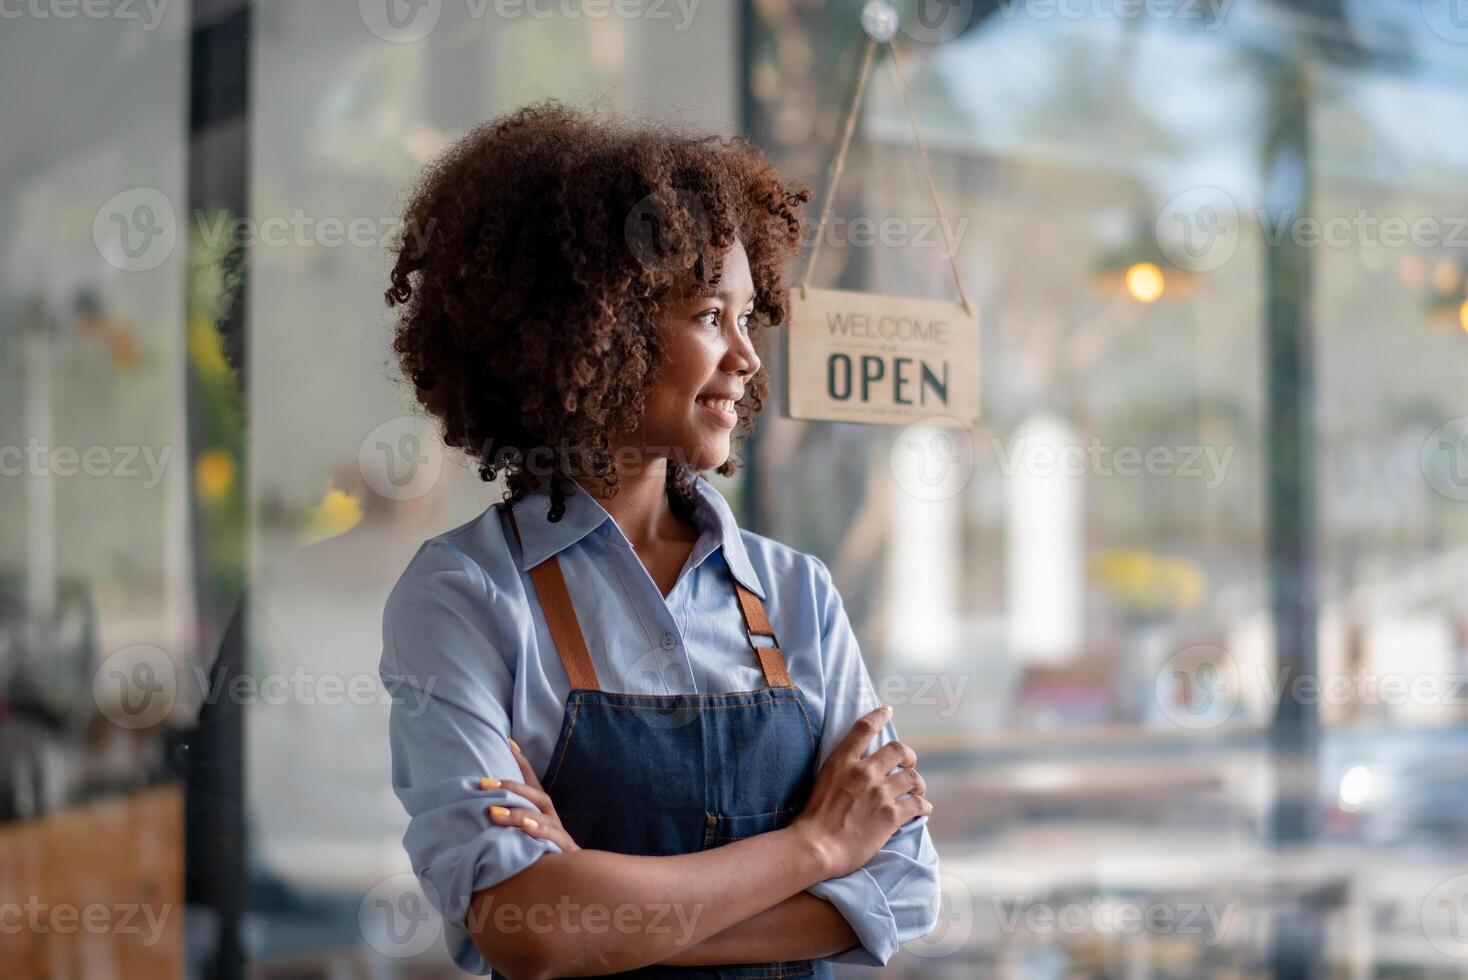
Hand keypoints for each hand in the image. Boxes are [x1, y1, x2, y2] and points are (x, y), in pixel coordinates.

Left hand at [483, 737, 580, 852]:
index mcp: (542, 813)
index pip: (532, 784)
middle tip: (483, 784)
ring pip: (541, 817)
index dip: (522, 763)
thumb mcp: (523, 838)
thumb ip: (507, 823)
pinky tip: (525, 829)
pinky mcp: (565, 851)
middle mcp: (552, 819)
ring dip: (517, 813)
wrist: (574, 886)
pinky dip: (539, 832)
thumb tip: (480, 811)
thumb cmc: (541, 858)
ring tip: (493, 813)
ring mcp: (559, 834)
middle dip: (511, 788)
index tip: (508, 742)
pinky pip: (553, 839)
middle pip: (537, 796)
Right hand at [790, 705, 929, 878]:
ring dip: (917, 784)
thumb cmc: (813, 818)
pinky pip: (917, 804)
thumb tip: (857, 768)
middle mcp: (864, 772)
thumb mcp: (822, 781)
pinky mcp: (891, 816)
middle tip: (908, 763)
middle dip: (907, 755)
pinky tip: (923, 809)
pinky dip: (923, 806)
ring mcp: (879, 793)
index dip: (878, 716)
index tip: (887, 711)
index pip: (864, 728)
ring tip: (917, 790)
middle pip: (897, 750)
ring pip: (912, 777)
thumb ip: (841, 770)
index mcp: (843, 761)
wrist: (816, 846)